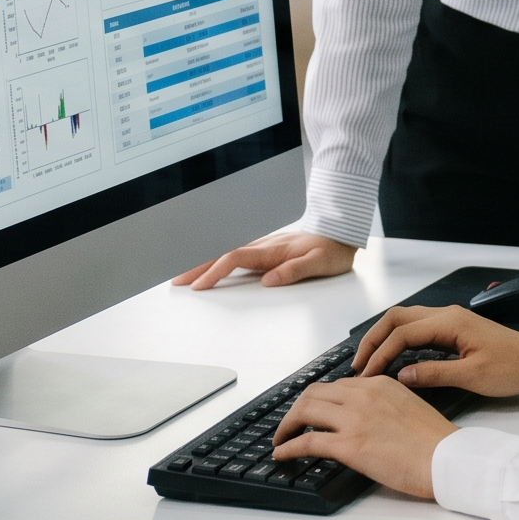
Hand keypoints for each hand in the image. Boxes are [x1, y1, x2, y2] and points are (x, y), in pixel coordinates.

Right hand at [171, 231, 355, 289]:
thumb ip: (295, 270)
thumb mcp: (320, 263)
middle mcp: (264, 246)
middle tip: (176, 281)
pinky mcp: (266, 249)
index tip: (200, 286)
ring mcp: (264, 246)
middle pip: (223, 254)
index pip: (235, 258)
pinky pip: (235, 253)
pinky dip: (217, 259)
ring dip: (204, 263)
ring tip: (184, 275)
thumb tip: (269, 281)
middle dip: (198, 267)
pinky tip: (209, 266)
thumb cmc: (332, 250)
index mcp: (272, 250)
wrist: (341, 233)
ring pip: (226, 252)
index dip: (215, 271)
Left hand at [273, 375, 455, 499]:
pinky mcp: (349, 445)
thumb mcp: (409, 406)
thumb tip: (365, 418)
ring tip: (282, 438)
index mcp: (380, 384)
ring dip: (287, 425)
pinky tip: (282, 453)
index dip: (318, 400)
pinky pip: (307, 442)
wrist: (447, 459)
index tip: (312, 412)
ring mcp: (354, 419)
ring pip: (304, 411)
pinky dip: (288, 446)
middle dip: (297, 409)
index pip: (336, 385)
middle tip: (291, 424)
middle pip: (313, 393)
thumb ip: (384, 405)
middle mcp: (363, 395)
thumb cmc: (436, 441)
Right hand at [350, 304, 518, 396]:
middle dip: (374, 339)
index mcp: (450, 322)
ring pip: (406, 320)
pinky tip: (394, 358)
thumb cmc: (513, 368)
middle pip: (397, 318)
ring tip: (370, 362)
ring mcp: (451, 319)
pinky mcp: (454, 328)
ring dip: (385, 338)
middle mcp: (447, 314)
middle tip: (359, 365)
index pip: (402, 333)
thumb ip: (434, 374)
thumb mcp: (472, 377)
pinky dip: (400, 340)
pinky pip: (418, 328)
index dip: (380, 354)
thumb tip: (400, 376)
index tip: (366, 375)